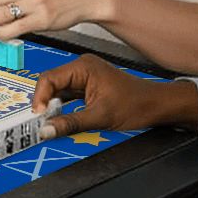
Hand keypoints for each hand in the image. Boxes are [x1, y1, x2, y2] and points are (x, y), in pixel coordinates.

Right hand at [31, 54, 197, 136]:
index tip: (38, 116)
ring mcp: (84, 77)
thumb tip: (46, 130)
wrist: (158, 106)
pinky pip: (67, 97)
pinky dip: (63, 109)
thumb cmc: (136, 104)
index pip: (48, 79)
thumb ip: (70, 124)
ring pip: (58, 92)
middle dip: (46, 104)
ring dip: (54, 108)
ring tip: (52, 123)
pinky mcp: (87, 88)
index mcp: (82, 66)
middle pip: (51, 85)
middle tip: (42, 123)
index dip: (40, 98)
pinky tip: (63, 120)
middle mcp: (81, 68)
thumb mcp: (100, 117)